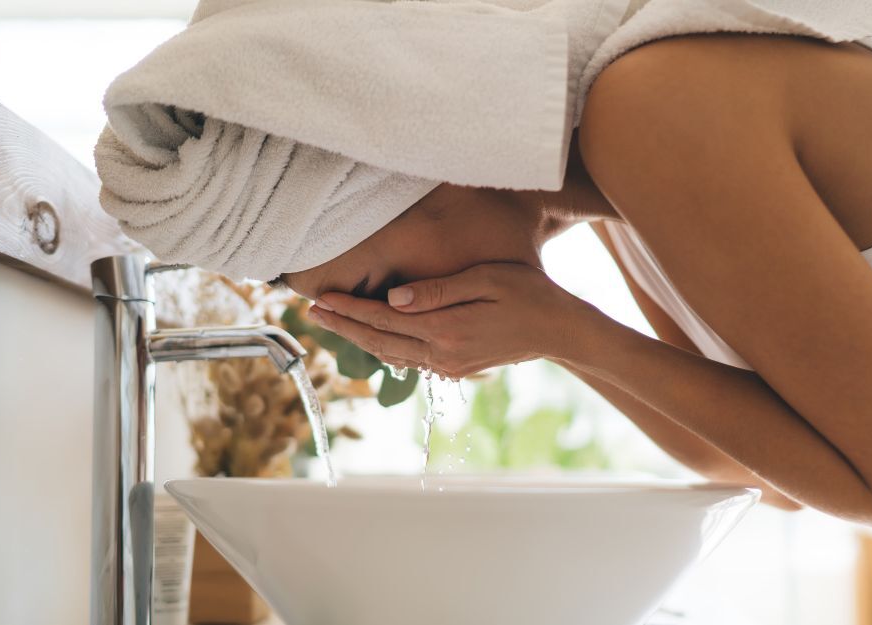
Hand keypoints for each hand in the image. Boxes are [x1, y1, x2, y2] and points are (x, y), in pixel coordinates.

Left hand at [308, 263, 604, 377]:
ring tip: (333, 322)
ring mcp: (449, 365)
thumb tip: (393, 297)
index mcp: (446, 330)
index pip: (383, 319)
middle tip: (312, 312)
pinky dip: (385, 347)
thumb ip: (437, 291)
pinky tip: (373, 336)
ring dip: (359, 338)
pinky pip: (410, 359)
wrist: (559, 330)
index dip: (349, 309)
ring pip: (391, 353)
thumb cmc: (528, 293)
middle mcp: (442, 354)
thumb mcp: (485, 280)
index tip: (321, 299)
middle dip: (343, 326)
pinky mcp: (456, 367)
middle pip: (379, 341)